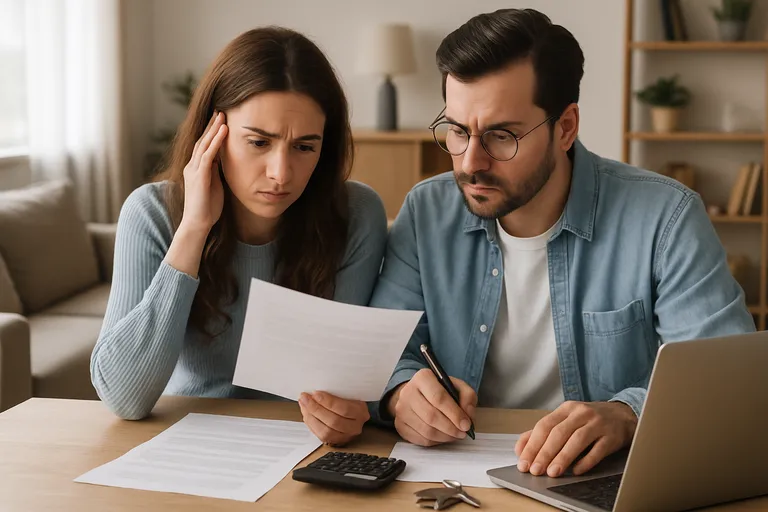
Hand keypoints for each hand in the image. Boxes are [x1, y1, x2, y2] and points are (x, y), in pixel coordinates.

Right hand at [180, 111, 227, 234]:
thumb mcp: (214, 186)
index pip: (203, 146)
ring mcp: (194, 170)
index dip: (211, 133)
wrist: (197, 224)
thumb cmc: (207, 209)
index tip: (220, 120)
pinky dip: (216, 141)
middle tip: (220, 110)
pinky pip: (208, 154)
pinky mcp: (199, 176)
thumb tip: (223, 162)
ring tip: (222, 115)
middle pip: (202, 141)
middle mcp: (192, 166)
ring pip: (204, 144)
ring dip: (214, 129)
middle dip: (211, 125)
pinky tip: (223, 130)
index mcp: (196, 169)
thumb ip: (216, 173)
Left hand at [299, 391, 369, 445]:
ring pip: (326, 432)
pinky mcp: (335, 442)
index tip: (315, 394)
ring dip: (311, 417)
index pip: (344, 409)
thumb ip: (335, 393)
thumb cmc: (348, 401)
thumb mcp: (347, 394)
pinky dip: (311, 424)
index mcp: (360, 412)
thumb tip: (316, 392)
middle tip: (305, 398)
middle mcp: (355, 427)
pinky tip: (306, 414)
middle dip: (315, 409)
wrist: (352, 415)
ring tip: (304, 405)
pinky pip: (321, 436)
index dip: (328, 402)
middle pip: (334, 421)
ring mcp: (345, 437)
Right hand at [388, 368, 476, 446]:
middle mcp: (408, 392)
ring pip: (426, 430)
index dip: (455, 414)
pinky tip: (443, 436)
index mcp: (423, 377)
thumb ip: (468, 396)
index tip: (466, 424)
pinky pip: (421, 439)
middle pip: (431, 416)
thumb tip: (468, 414)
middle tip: (462, 432)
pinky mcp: (399, 425)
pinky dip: (436, 442)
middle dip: (451, 428)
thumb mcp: (457, 386)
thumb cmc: (439, 391)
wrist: (417, 395)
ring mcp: (401, 410)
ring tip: (454, 435)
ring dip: (445, 436)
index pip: (438, 397)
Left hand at [515, 401, 637, 477]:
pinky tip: (576, 471)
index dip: (532, 445)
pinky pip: (598, 450)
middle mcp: (581, 413)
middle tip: (535, 470)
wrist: (623, 415)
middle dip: (545, 453)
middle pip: (558, 433)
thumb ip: (542, 432)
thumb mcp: (566, 419)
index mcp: (566, 408)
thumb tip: (521, 449)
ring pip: (577, 440)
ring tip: (552, 473)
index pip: (544, 425)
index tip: (524, 462)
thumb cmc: (588, 420)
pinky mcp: (612, 436)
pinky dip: (586, 461)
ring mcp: (597, 424)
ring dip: (562, 458)